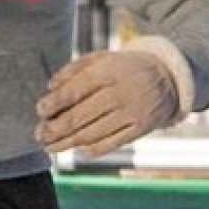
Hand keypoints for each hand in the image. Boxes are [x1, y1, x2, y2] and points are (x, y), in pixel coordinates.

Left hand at [35, 48, 180, 157]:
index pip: (75, 90)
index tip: (40, 111)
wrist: (169, 77)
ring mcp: (132, 112)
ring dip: (67, 143)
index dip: (54, 103)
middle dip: (54, 129)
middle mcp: (121, 93)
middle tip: (39, 134)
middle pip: (79, 116)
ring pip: (92, 133)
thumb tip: (51, 86)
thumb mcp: (102, 58)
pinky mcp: (142, 128)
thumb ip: (74, 69)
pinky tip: (79, 149)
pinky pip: (113, 143)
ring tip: (50, 146)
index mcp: (108, 72)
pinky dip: (93, 149)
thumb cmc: (124, 68)